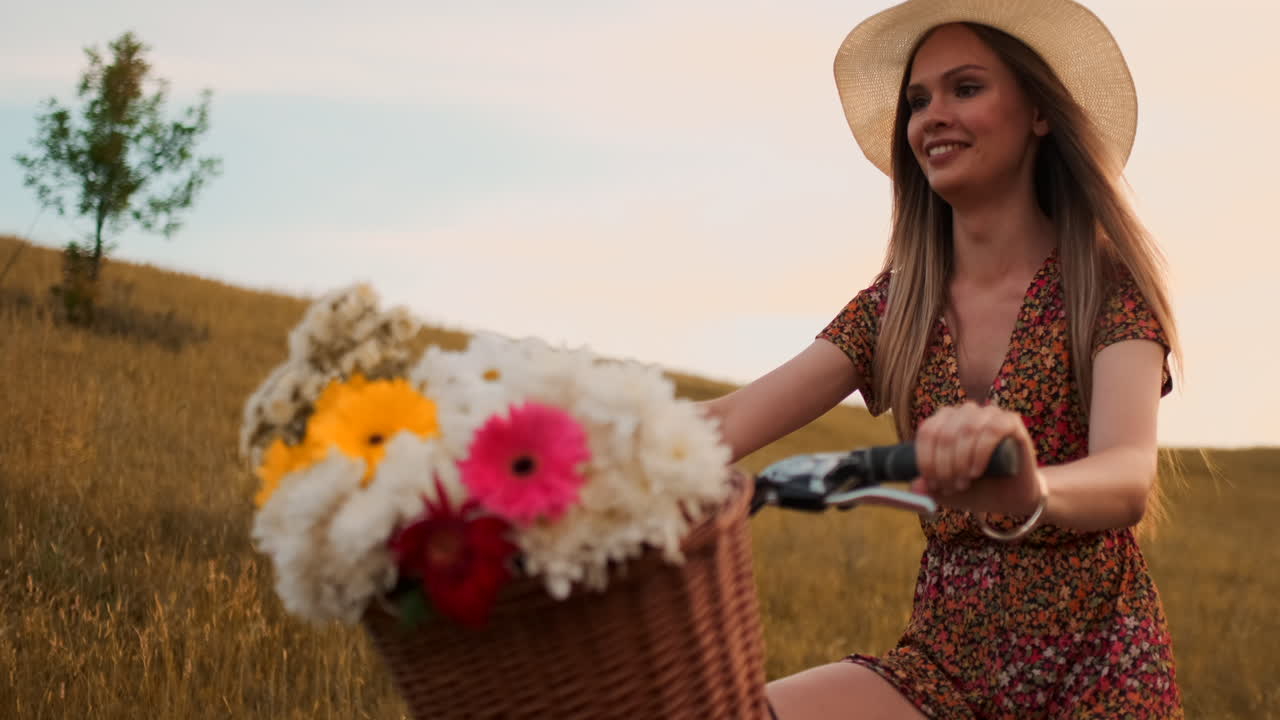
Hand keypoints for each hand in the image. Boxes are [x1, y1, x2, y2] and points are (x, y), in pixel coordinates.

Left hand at [908, 402, 1046, 516]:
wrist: (1010, 496)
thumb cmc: (975, 488)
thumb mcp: (946, 491)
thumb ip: (928, 489)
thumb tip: (915, 486)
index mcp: (944, 421)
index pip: (927, 432)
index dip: (926, 460)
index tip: (932, 484)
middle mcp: (965, 412)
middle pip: (945, 433)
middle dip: (944, 465)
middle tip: (950, 487)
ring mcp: (989, 413)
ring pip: (967, 429)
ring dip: (962, 461)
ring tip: (964, 482)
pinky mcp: (1012, 421)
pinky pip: (993, 429)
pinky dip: (980, 452)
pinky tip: (977, 471)